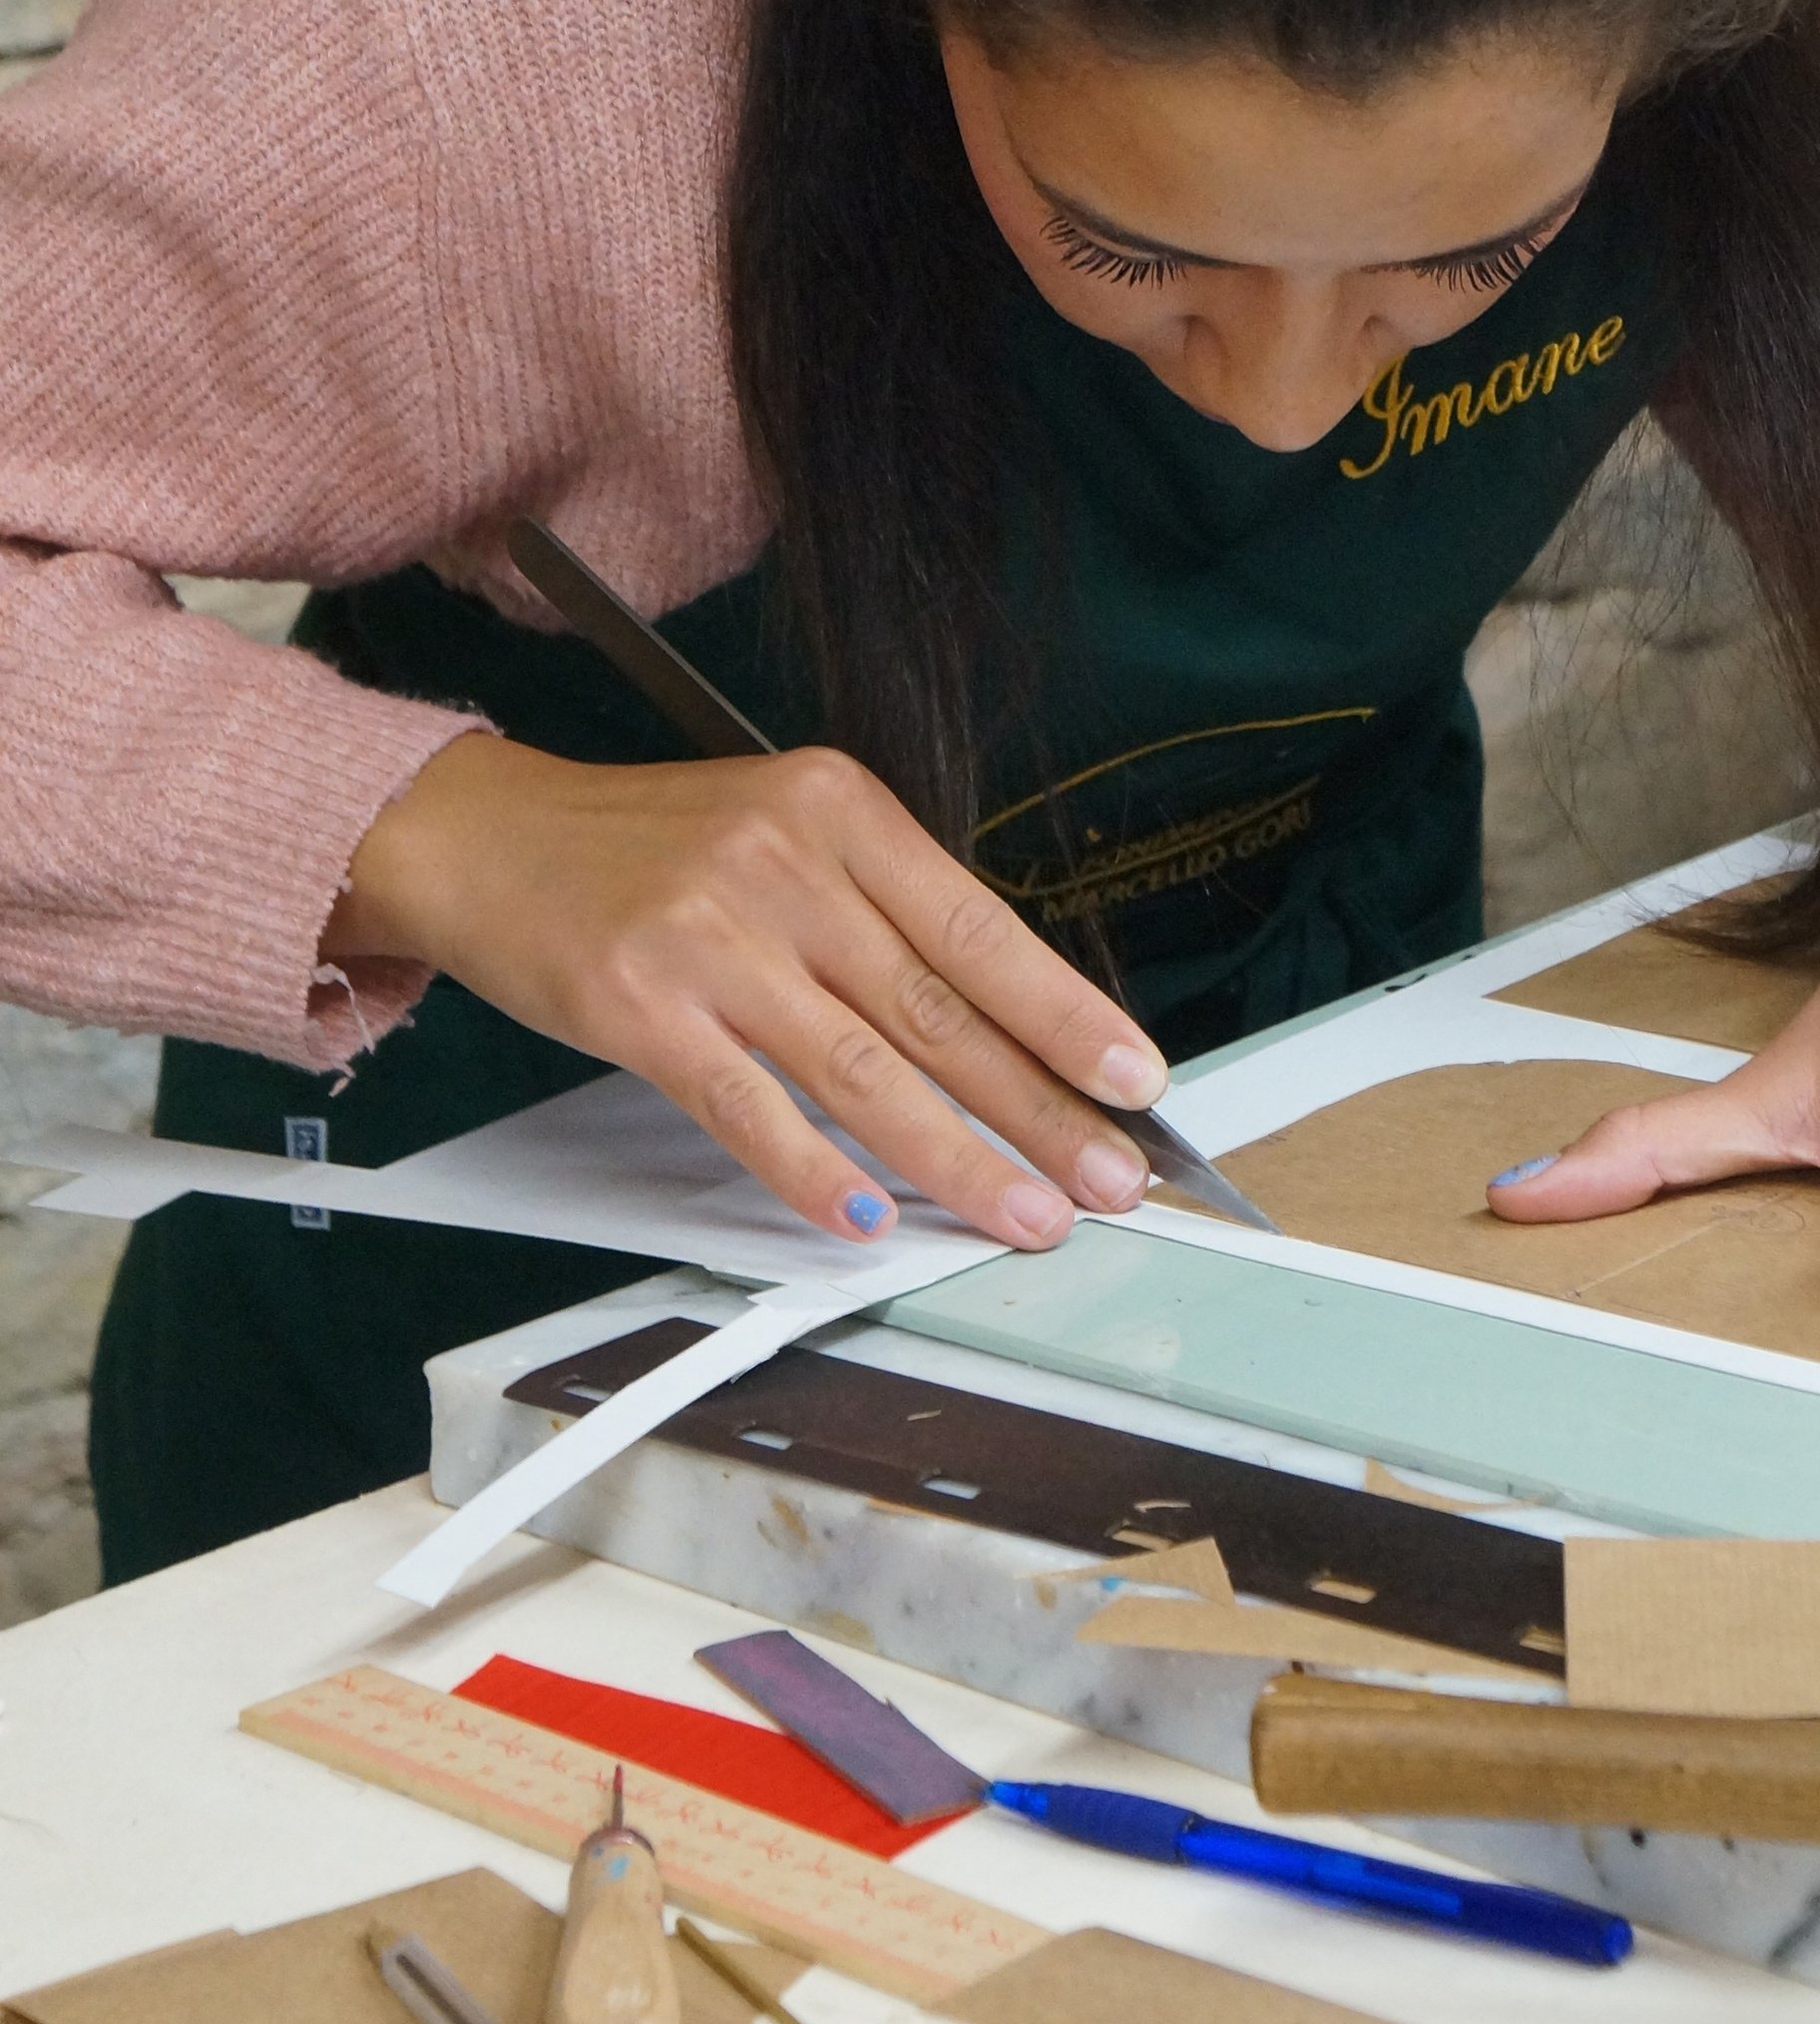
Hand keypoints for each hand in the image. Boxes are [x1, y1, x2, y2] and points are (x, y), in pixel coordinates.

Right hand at [326, 732, 1168, 1252]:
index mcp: (837, 809)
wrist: (481, 831)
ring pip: (863, 1068)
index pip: (980, 927)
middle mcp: (784, 863)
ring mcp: (710, 934)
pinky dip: (813, 1169)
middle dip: (1039, 1107)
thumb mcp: (777, 832)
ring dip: (958, 1156)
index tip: (1134, 1077)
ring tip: (1025, 1213)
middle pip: (939, 1007)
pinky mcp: (640, 1004)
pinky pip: (749, 1106)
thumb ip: (875, 909)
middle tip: (1111, 1176)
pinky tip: (868, 1215)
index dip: (1065, 1013)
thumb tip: (996, 1024)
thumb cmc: (642, 848)